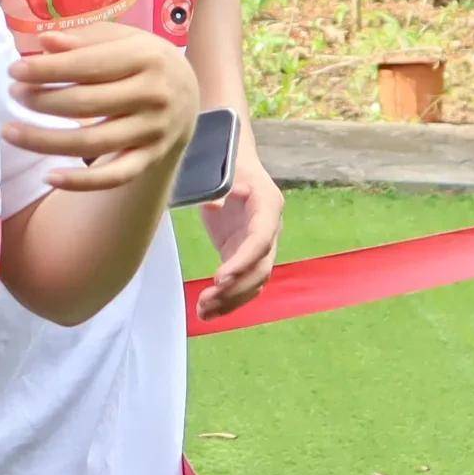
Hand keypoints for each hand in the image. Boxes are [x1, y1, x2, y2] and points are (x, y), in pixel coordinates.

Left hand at [3, 23, 198, 193]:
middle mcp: (154, 95)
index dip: (47, 70)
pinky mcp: (150, 158)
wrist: (188, 94)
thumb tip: (45, 42)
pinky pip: (114, 177)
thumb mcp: (123, 39)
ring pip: (92, 143)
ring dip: (45, 141)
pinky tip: (49, 176)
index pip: (89, 65)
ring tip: (11, 132)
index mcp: (147, 57)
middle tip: (14, 95)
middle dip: (41, 101)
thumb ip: (85, 39)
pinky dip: (81, 182)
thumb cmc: (143, 60)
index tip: (14, 71)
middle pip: (86, 104)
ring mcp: (154, 131)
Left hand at [194, 143, 282, 318]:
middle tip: (207, 299)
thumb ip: (221, 186)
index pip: (260, 240)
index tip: (220, 278)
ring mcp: (260, 246)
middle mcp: (270, 229)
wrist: (235, 164)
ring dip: (231, 301)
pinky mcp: (244, 255)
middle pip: (261, 267)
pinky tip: (207, 312)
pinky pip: (242, 283)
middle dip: (236, 288)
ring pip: (254, 282)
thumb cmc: (229, 162)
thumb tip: (215, 204)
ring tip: (203, 311)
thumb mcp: (224, 168)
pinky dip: (227, 300)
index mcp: (269, 205)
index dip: (243, 261)